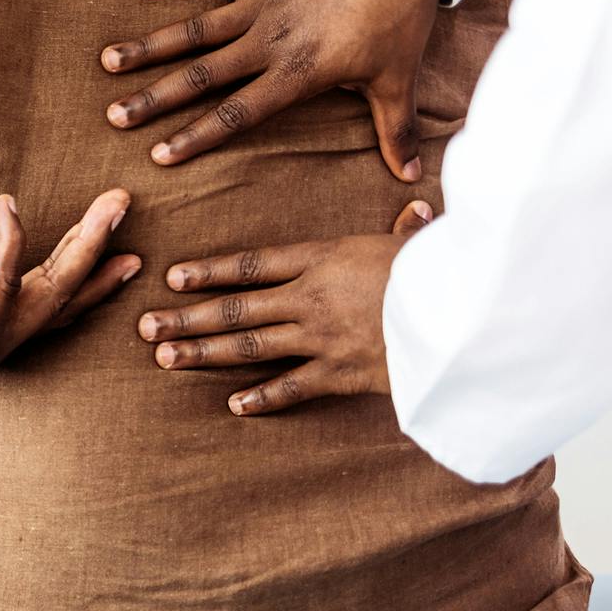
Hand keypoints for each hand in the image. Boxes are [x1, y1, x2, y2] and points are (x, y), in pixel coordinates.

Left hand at [0, 188, 141, 372]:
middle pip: (67, 291)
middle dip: (101, 248)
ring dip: (86, 242)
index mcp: (0, 327)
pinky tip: (10, 206)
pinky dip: (9, 241)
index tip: (128, 259)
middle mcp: (5, 339)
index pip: (58, 304)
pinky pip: (4, 278)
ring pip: (53, 285)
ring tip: (111, 205)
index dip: (95, 283)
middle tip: (126, 207)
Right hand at [101, 0, 444, 181]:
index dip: (196, 136)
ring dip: (151, 45)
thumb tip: (410, 176)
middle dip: (155, 98)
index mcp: (297, 73)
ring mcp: (262, 3)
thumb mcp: (397, 79)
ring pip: (195, 30)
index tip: (160, 155)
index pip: (237, 113)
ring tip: (110, 60)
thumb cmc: (400, 19)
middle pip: (201, 75)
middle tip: (116, 115)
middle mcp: (269, 40)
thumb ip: (394, 129)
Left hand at [136, 201, 433, 413]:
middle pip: (235, 307)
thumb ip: (407, 230)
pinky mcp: (341, 374)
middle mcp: (311, 298)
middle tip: (145, 325)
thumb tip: (418, 206)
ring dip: (204, 353)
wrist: (467, 316)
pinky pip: (292, 388)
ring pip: (249, 346)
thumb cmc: (446, 270)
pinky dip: (263, 398)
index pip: (252, 263)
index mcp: (324, 258)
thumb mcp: (421, 242)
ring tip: (164, 356)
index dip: (209, 271)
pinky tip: (233, 404)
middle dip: (186, 316)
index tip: (174, 277)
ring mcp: (321, 338)